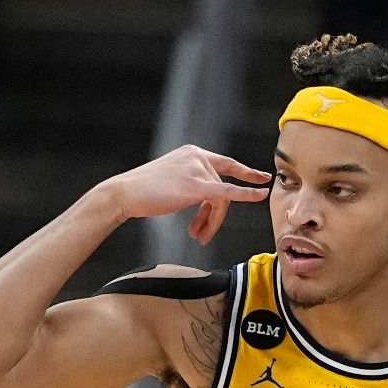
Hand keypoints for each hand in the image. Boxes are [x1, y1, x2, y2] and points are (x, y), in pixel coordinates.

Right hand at [103, 145, 270, 244]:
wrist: (125, 193)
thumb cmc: (144, 191)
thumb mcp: (173, 180)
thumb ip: (193, 184)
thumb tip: (209, 201)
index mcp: (193, 153)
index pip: (226, 163)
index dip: (246, 172)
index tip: (262, 178)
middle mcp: (198, 156)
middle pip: (222, 189)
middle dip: (213, 216)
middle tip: (200, 234)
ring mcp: (197, 168)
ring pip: (220, 199)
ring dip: (211, 222)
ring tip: (196, 234)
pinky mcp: (195, 184)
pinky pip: (226, 192)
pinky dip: (246, 194)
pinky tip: (260, 195)